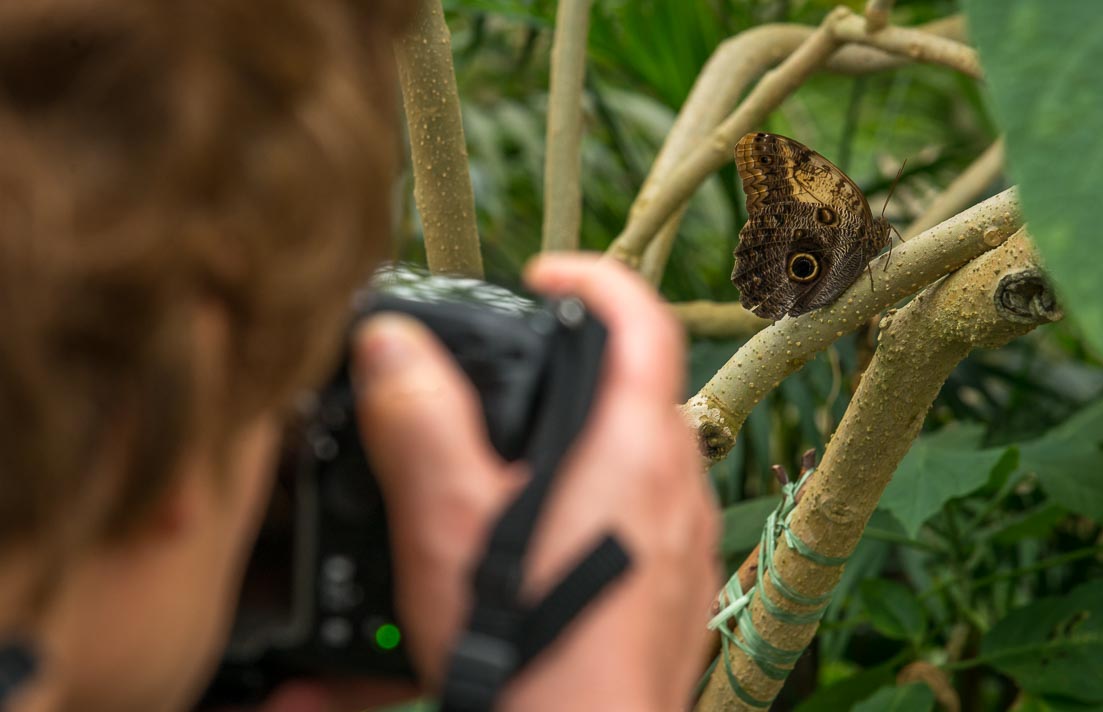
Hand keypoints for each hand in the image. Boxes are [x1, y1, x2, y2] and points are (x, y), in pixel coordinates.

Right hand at [353, 255, 721, 710]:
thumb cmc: (531, 649)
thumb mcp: (448, 521)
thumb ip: (420, 421)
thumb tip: (393, 346)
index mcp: (633, 446)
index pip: (641, 317)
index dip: (592, 274)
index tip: (542, 273)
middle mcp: (677, 485)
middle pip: (639, 386)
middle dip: (576, 366)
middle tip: (513, 374)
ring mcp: (686, 542)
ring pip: (643, 454)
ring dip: (587, 438)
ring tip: (516, 463)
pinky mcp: (678, 590)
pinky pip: (645, 516)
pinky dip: (600, 503)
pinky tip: (544, 541)